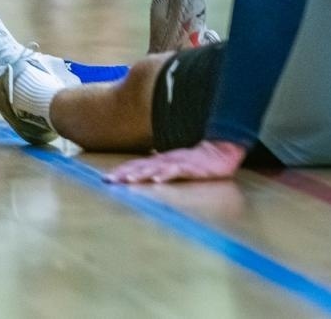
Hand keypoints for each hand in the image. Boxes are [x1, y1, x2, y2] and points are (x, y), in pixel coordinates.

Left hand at [106, 139, 246, 183]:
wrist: (223, 149)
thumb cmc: (200, 159)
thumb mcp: (178, 162)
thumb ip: (163, 165)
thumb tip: (148, 168)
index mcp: (163, 160)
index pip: (139, 164)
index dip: (123, 170)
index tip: (107, 178)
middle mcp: (168, 160)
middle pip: (143, 166)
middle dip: (125, 173)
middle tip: (109, 180)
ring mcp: (179, 162)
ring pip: (157, 168)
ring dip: (142, 174)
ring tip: (128, 179)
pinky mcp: (193, 167)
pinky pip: (178, 171)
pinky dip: (167, 174)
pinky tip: (157, 179)